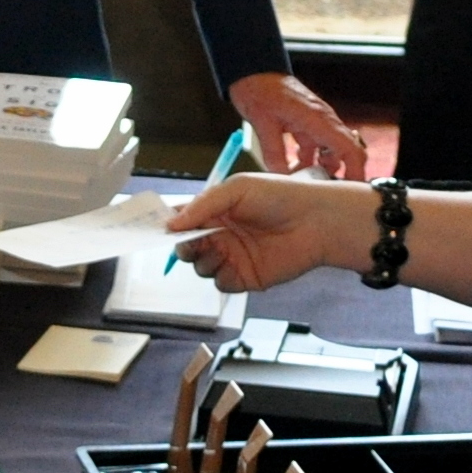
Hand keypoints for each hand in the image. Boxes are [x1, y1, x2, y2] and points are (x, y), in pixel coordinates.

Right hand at [168, 172, 377, 296]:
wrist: (316, 221)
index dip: (167, 226)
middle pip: (186, 247)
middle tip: (190, 242)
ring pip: (200, 267)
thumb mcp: (237, 189)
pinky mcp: (245, 277)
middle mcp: (220, 234)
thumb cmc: (280, 196)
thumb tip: (171, 224)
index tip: (155, 230)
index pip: (183, 220)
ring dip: (203, 260)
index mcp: (215, 211)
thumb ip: (202, 205)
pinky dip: (221, 275)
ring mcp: (232, 256)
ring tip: (219, 248)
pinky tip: (232, 262)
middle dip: (183, 246)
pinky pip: (220, 283)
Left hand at [224, 73, 370, 179]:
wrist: (254, 72)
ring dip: (324, 169)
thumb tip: (282, 178)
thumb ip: (274, 152)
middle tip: (331, 194)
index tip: (353, 190)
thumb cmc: (260, 90)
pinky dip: (312, 162)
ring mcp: (318, 123)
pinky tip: (296, 173)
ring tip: (309, 187)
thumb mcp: (263, 123)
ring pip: (332, 151)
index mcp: (318, 119)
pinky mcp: (309, 125)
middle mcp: (324, 121)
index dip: (356, 170)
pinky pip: (317, 148)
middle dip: (345, 173)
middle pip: (348, 150)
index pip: (350, 147)